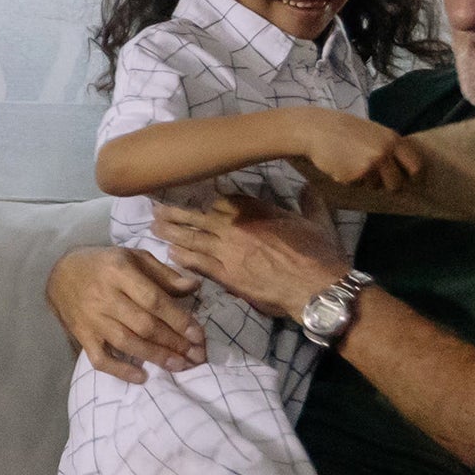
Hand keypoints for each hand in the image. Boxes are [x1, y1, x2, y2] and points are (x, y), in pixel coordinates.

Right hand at [47, 244, 207, 382]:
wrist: (61, 274)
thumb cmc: (105, 264)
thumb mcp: (135, 257)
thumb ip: (164, 273)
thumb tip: (194, 286)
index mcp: (120, 271)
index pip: (153, 300)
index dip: (178, 319)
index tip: (198, 334)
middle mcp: (104, 296)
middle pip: (143, 325)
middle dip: (173, 342)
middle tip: (196, 355)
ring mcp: (91, 319)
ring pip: (127, 343)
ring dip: (155, 357)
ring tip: (179, 366)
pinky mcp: (82, 336)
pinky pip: (100, 359)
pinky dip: (120, 371)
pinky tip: (141, 377)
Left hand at [153, 193, 353, 320]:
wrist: (316, 287)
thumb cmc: (320, 254)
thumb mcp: (317, 221)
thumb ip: (309, 202)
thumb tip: (308, 187)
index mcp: (258, 210)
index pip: (223, 198)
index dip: (202, 196)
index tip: (188, 192)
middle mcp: (238, 226)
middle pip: (199, 215)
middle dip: (176, 211)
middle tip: (156, 207)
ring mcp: (229, 250)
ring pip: (192, 237)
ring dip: (171, 232)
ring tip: (154, 228)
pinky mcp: (227, 275)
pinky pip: (197, 263)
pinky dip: (182, 258)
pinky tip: (170, 254)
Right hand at [288, 109, 421, 190]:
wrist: (318, 129)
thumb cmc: (345, 130)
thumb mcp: (374, 133)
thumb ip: (389, 147)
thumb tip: (401, 168)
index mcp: (393, 139)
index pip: (415, 165)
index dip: (413, 176)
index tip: (408, 180)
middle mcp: (385, 152)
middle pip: (397, 183)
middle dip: (389, 186)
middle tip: (378, 180)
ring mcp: (371, 165)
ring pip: (375, 186)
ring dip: (366, 181)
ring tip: (352, 164)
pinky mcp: (355, 176)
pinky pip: (357, 185)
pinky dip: (350, 179)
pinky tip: (341, 165)